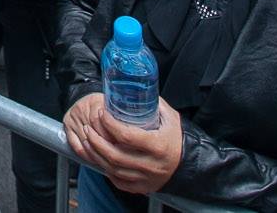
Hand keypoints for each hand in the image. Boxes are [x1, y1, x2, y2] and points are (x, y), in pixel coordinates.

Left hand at [62, 93, 183, 194]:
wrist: (189, 164)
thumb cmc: (177, 138)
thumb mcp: (170, 117)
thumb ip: (152, 104)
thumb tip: (134, 87)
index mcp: (158, 146)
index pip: (127, 136)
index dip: (110, 124)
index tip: (101, 114)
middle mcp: (151, 165)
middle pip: (115, 155)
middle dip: (96, 141)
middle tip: (87, 128)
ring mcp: (146, 179)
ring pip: (113, 169)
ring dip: (96, 155)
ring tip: (87, 141)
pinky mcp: (143, 187)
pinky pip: (118, 182)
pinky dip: (106, 170)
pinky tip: (99, 159)